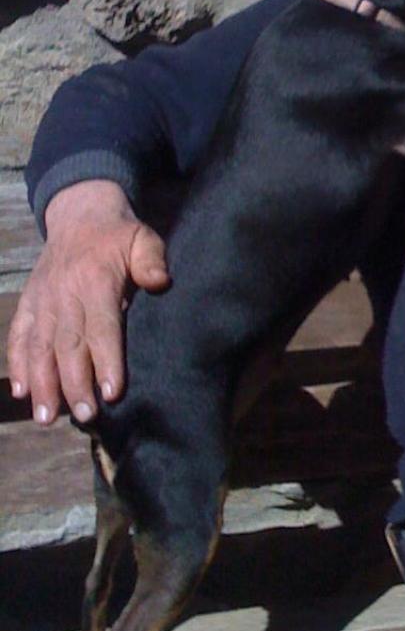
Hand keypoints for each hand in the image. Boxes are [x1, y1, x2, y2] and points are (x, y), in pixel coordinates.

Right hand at [7, 180, 168, 426]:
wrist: (79, 213)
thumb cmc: (119, 235)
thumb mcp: (143, 238)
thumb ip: (152, 260)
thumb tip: (160, 283)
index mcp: (96, 280)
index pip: (101, 326)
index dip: (105, 360)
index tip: (111, 391)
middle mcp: (65, 294)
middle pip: (68, 344)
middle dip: (74, 383)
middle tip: (84, 415)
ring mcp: (42, 300)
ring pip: (40, 347)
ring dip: (42, 383)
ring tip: (47, 417)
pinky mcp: (28, 303)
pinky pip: (19, 336)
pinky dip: (17, 364)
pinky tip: (20, 391)